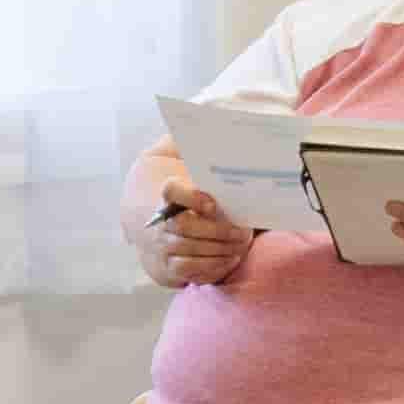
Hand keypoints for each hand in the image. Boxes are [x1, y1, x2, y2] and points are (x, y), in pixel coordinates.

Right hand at [136, 152, 256, 293]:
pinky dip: (214, 266)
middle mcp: (161, 222)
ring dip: (221, 249)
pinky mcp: (169, 267)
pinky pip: (191, 270)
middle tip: (244, 232)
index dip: (192, 197)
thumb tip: (214, 132)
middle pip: (187, 226)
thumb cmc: (188, 198)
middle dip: (219, 231)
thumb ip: (195, 154)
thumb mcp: (187, 171)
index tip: (213, 204)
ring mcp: (163, 246)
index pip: (172, 191)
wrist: (159, 227)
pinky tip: (231, 258)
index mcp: (168, 195)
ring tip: (241, 245)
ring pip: (191, 250)